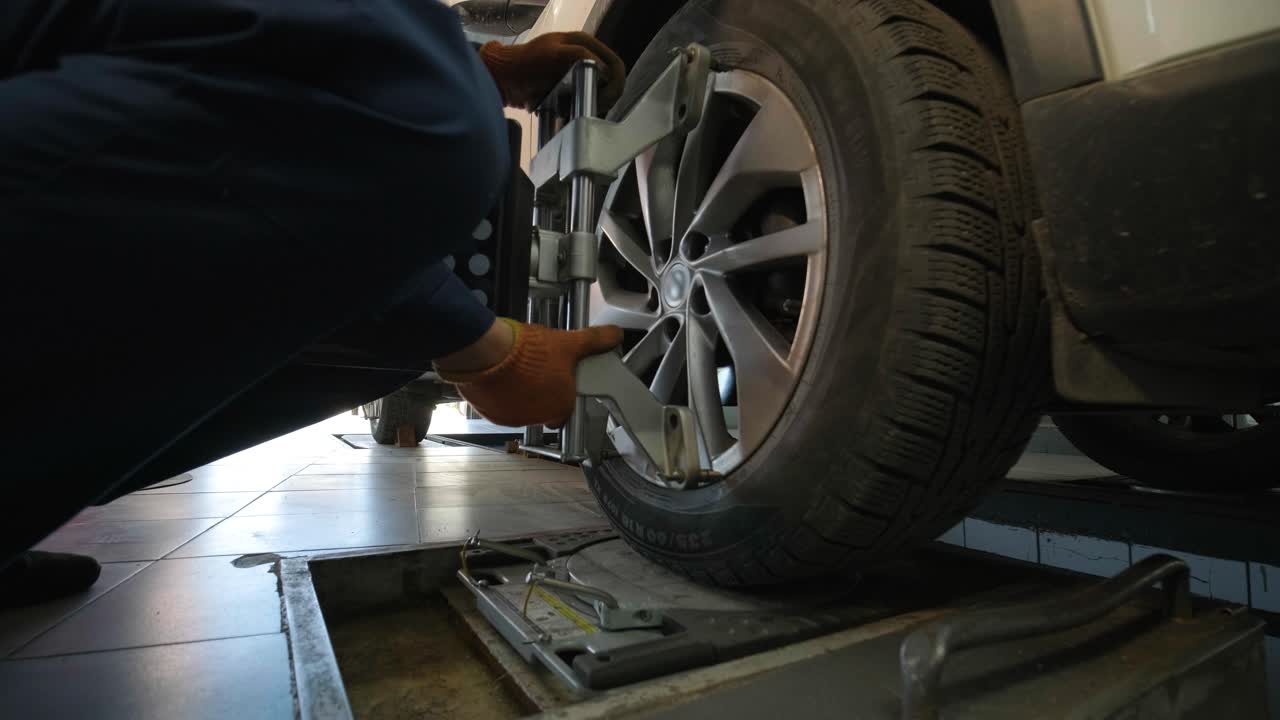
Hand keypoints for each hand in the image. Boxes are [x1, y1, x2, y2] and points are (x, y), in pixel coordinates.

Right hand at [436, 319, 622, 426]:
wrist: (488, 354)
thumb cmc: (528, 352)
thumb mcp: (569, 342)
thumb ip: (594, 340)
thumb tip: (614, 335)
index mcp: (560, 406)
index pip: (566, 409)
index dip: (562, 394)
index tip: (557, 381)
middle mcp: (538, 418)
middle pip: (543, 409)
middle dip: (539, 392)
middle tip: (536, 370)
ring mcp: (513, 418)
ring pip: (520, 408)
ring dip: (519, 394)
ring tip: (516, 370)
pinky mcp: (491, 414)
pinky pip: (498, 406)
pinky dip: (499, 395)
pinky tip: (500, 376)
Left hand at [480, 32, 625, 110]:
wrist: (503, 80)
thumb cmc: (525, 64)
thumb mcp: (553, 53)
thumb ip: (581, 55)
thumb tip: (605, 71)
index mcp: (584, 43)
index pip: (615, 64)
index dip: (614, 84)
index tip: (602, 99)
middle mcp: (585, 56)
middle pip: (611, 81)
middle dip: (606, 97)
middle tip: (593, 109)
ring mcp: (577, 73)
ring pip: (600, 92)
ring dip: (594, 104)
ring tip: (579, 110)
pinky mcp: (569, 89)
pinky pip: (585, 100)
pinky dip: (582, 108)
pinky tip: (571, 112)